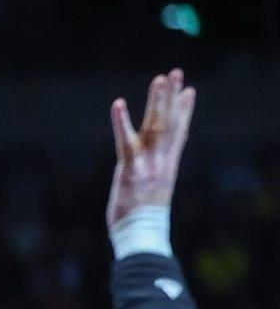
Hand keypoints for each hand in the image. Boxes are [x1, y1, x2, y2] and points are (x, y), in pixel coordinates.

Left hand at [107, 69, 196, 227]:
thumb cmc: (143, 222)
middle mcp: (161, 162)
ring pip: (155, 126)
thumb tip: (152, 176)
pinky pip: (125, 141)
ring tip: (161, 79)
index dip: (184, 111)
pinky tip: (118, 103)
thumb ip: (154, 178)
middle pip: (169, 123)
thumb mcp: (153, 195)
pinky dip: (121, 121)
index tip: (189, 91)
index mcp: (168, 167)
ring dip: (157, 101)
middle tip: (175, 73)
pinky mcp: (130, 169)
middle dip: (172, 97)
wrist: (143, 235)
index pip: (180, 133)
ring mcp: (147, 164)